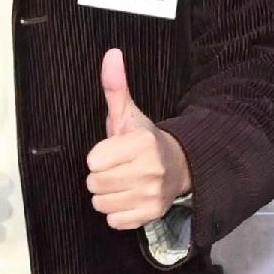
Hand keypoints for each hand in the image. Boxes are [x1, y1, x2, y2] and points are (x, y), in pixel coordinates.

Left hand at [84, 48, 190, 231]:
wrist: (179, 166)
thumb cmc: (145, 140)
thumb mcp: (128, 114)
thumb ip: (115, 86)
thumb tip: (111, 53)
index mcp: (142, 143)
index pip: (93, 161)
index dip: (98, 156)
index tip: (112, 151)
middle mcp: (149, 170)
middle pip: (94, 183)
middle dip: (101, 176)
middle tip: (117, 168)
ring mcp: (152, 194)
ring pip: (100, 203)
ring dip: (106, 195)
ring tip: (122, 182)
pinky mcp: (151, 214)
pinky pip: (114, 220)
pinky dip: (117, 212)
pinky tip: (128, 197)